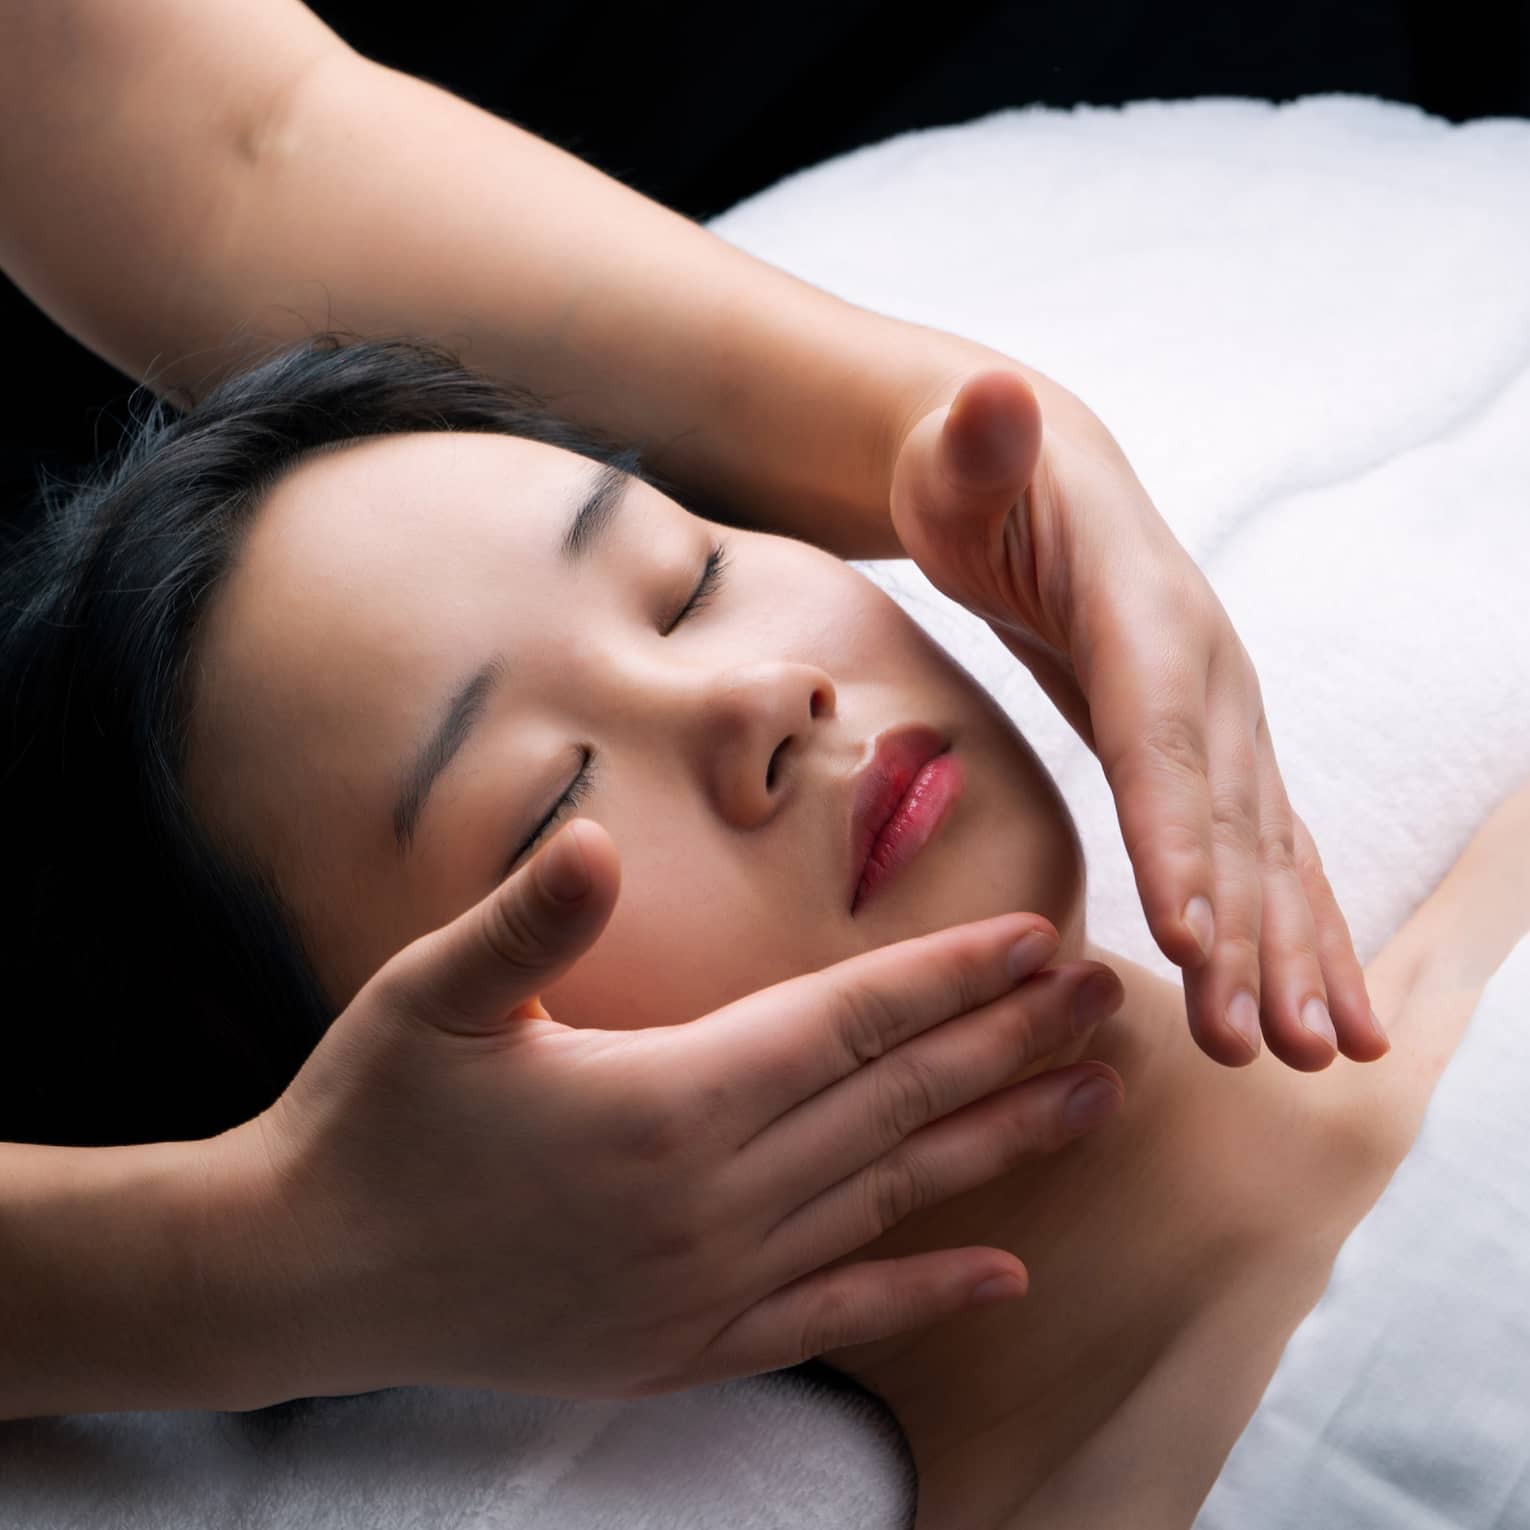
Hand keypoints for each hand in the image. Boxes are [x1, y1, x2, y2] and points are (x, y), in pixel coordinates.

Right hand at [209, 817, 1123, 1406]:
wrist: (306, 1277)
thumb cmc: (370, 1119)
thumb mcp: (431, 997)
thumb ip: (529, 920)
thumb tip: (603, 843)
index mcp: (664, 1101)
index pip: (847, 1024)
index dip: (949, 979)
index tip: (1040, 941)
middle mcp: (710, 1200)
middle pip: (894, 1105)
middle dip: (1005, 1043)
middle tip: (1108, 1003)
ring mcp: (708, 1284)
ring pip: (889, 1200)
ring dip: (997, 1146)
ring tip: (1089, 1100)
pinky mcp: (688, 1345)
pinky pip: (836, 1314)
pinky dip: (925, 1292)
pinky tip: (1007, 1275)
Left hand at [887, 366, 1388, 1071]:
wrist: (1042, 481)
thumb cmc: (977, 478)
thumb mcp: (959, 454)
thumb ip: (978, 444)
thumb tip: (991, 395)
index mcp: (1141, 606)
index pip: (1156, 729)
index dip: (1174, 828)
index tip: (1184, 931)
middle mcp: (1205, 669)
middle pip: (1227, 812)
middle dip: (1244, 930)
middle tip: (1255, 1042)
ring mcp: (1221, 715)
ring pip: (1267, 848)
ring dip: (1293, 951)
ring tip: (1316, 1054)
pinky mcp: (1213, 754)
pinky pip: (1265, 852)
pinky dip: (1296, 929)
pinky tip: (1325, 1008)